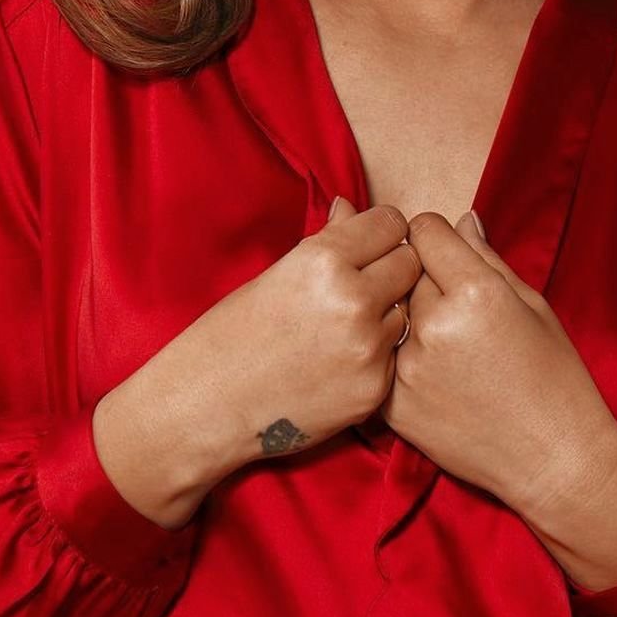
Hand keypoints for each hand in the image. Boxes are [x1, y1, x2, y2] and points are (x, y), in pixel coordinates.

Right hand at [109, 195, 419, 517]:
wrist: (205, 408)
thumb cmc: (230, 335)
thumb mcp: (276, 273)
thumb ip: (327, 241)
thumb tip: (353, 208)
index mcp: (323, 259)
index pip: (391, 223)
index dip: (381, 232)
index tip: (371, 243)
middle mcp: (353, 299)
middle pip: (411, 262)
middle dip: (392, 268)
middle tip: (364, 283)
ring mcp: (368, 347)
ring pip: (407, 310)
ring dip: (387, 313)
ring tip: (345, 327)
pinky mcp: (374, 389)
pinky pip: (395, 355)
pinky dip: (377, 354)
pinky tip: (340, 360)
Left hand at [374, 206, 616, 520]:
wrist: (553, 459)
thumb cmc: (555, 378)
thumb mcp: (533, 306)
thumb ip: (488, 259)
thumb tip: (461, 219)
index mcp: (476, 292)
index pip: (424, 229)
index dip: (436, 236)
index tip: (447, 253)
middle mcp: (435, 325)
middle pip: (403, 269)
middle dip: (421, 276)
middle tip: (449, 301)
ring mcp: (408, 368)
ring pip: (389, 312)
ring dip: (406, 316)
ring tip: (443, 339)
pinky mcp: (393, 404)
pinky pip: (382, 356)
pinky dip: (398, 356)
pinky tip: (431, 371)